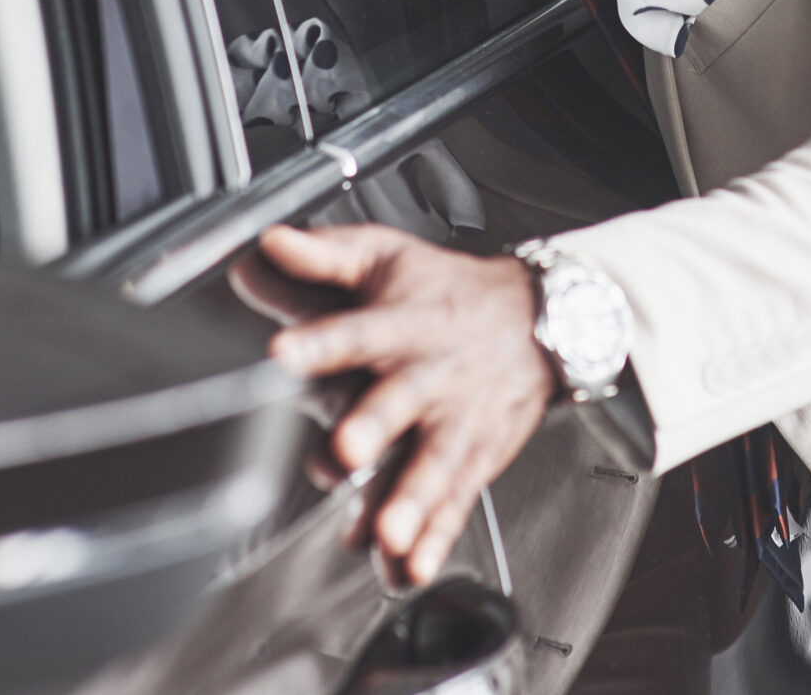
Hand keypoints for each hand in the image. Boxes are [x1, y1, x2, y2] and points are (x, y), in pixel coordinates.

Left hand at [249, 223, 554, 585]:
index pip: (356, 329)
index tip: (281, 354)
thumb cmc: (449, 291)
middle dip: (374, 428)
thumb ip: (324, 256)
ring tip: (387, 535)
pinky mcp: (476, 459)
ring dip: (410, 501)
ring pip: (434, 463)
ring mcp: (456, 422)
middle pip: (399, 402)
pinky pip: (456, 502)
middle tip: (346, 452)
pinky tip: (411, 570)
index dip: (319, 342)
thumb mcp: (388, 257)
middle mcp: (429, 375)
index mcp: (401, 323)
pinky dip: (436, 538)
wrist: (545, 319)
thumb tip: (266, 241)